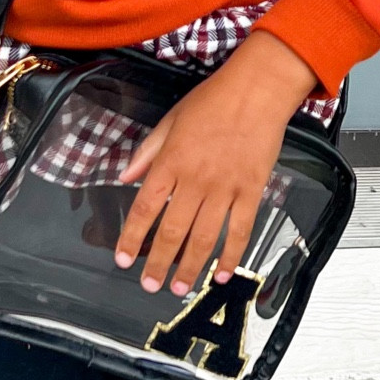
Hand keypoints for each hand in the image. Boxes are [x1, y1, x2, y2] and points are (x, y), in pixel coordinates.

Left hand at [115, 33, 318, 295]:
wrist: (257, 90)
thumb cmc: (212, 100)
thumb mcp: (170, 120)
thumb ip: (147, 153)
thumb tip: (124, 178)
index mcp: (171, 162)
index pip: (146, 207)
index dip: (131, 237)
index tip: (122, 259)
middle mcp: (196, 180)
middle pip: (172, 231)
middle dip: (158, 263)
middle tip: (149, 285)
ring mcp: (225, 188)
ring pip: (204, 238)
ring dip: (190, 267)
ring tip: (179, 289)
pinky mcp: (251, 191)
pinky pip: (240, 230)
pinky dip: (230, 255)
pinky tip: (221, 274)